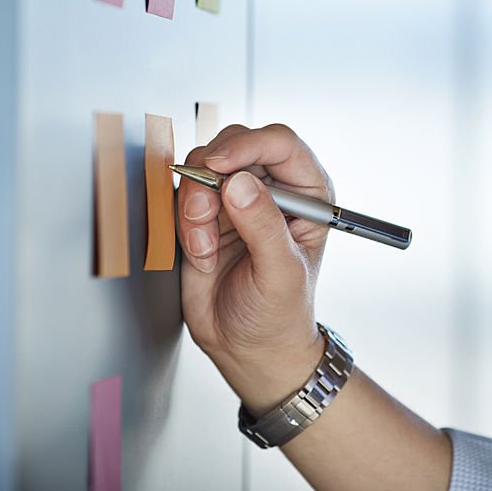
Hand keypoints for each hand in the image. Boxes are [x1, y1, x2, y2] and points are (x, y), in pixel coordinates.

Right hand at [176, 123, 334, 414]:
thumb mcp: (282, 273)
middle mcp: (272, 187)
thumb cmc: (280, 313)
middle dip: (212, 174)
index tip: (220, 165)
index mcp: (308, 192)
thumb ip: (264, 227)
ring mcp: (236, 198)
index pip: (280, 143)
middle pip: (236, 144)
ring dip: (195, 205)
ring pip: (203, 167)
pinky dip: (184, 222)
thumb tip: (239, 184)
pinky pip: (183, 196)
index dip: (248, 145)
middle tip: (204, 212)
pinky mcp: (206, 213)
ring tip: (207, 246)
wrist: (247, 346)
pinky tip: (201, 253)